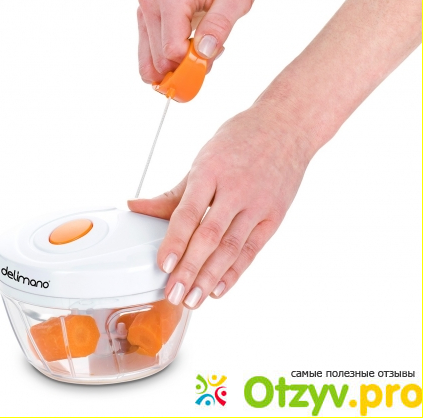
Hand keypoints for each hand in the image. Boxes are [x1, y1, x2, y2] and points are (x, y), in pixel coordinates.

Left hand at [128, 100, 312, 308]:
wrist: (287, 126)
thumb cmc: (240, 139)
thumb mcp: (201, 159)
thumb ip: (171, 192)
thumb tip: (137, 207)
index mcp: (211, 171)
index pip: (188, 213)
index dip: (174, 241)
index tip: (163, 264)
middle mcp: (236, 189)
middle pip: (210, 236)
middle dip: (189, 268)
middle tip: (174, 293)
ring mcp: (258, 204)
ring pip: (231, 248)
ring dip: (210, 277)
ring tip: (193, 299)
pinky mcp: (274, 216)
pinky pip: (252, 249)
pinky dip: (235, 271)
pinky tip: (219, 288)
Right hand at [137, 0, 266, 82]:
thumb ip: (220, 25)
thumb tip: (203, 53)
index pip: (172, 49)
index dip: (193, 63)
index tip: (214, 56)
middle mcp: (150, 4)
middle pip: (159, 60)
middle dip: (184, 67)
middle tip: (208, 53)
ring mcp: (143, 12)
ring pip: (149, 63)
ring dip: (174, 67)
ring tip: (197, 50)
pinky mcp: (143, 20)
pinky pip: (148, 56)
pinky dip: (167, 62)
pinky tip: (186, 49)